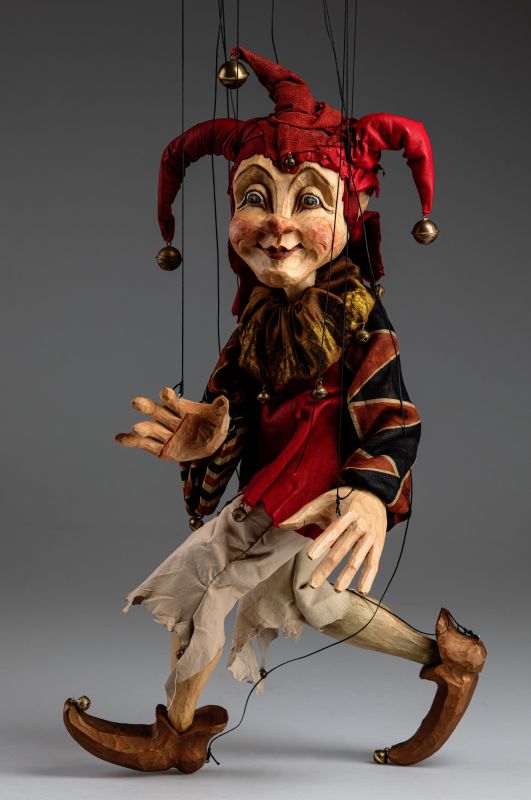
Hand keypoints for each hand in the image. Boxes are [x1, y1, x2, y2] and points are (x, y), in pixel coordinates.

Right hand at [114, 387, 229, 461]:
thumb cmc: (215, 426)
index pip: (174, 402)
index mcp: (182, 409)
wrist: (212, 443)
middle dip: (147, 407)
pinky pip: (146, 445)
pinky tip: (119, 438)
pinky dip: (132, 441)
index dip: (169, 397)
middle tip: (136, 402)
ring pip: (150, 430)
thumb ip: (220, 410)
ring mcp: (165, 435)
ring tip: (132, 430)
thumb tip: (224, 400)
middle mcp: (170, 420)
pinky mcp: (161, 449)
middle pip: (157, 412)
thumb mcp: (221, 419)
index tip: (165, 393)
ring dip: (140, 429)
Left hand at [279, 488, 386, 592]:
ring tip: (337, 589)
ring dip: (348, 575)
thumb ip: (304, 513)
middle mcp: (361, 526)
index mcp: (349, 514)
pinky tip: (361, 590)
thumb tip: (281, 525)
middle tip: (313, 583)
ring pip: (358, 559)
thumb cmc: (346, 498)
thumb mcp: (326, 500)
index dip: (322, 542)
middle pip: (342, 548)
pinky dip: (369, 577)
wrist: (376, 495)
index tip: (310, 556)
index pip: (334, 530)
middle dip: (327, 567)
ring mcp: (371, 537)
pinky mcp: (378, 545)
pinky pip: (374, 563)